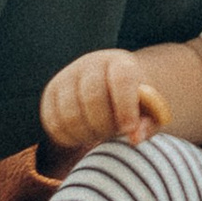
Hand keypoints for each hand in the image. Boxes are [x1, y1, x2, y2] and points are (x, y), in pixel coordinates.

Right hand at [39, 50, 170, 150]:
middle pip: (92, 97)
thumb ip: (148, 123)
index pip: (121, 79)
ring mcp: (66, 77)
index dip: (125, 106)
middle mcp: (90, 64)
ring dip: (86, 134)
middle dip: (104, 125)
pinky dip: (70, 138)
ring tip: (101, 134)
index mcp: (121, 62)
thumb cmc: (137, 104)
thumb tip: (134, 137)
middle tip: (114, 134)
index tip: (129, 129)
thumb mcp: (151, 112)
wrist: (113, 89)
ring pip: (70, 114)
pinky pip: (54, 124)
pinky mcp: (50, 94)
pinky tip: (85, 136)